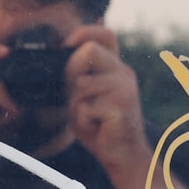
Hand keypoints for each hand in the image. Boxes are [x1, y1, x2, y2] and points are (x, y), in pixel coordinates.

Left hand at [64, 26, 150, 173]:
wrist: (123, 156)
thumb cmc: (99, 125)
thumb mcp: (83, 96)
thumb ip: (76, 75)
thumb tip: (63, 50)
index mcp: (115, 67)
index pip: (105, 34)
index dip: (83, 32)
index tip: (66, 46)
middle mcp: (123, 73)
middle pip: (89, 50)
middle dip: (72, 71)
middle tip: (76, 96)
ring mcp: (125, 88)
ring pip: (82, 83)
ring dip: (76, 104)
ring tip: (89, 117)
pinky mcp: (122, 105)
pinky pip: (85, 107)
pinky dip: (83, 121)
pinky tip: (96, 127)